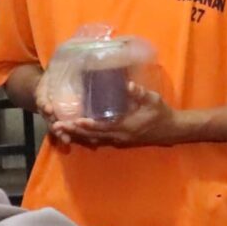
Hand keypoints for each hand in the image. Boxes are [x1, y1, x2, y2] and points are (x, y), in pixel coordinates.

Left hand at [51, 85, 182, 148]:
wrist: (170, 130)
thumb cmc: (161, 113)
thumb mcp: (153, 100)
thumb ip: (140, 93)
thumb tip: (128, 84)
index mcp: (126, 127)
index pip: (102, 127)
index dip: (88, 125)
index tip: (74, 121)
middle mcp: (119, 137)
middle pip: (92, 135)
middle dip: (74, 131)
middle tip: (56, 126)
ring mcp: (118, 140)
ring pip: (93, 139)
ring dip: (76, 134)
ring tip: (60, 130)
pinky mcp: (118, 140)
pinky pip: (98, 139)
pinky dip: (85, 136)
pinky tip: (75, 131)